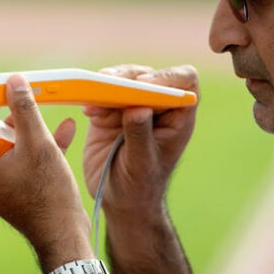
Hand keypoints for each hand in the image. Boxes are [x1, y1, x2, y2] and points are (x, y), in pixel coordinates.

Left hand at [0, 74, 92, 268]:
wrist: (64, 235)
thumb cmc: (48, 194)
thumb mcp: (38, 145)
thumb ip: (24, 110)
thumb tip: (13, 80)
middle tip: (8, 96)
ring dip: (13, 125)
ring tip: (35, 111)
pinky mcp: (7, 189)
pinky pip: (10, 159)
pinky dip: (29, 143)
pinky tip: (63, 129)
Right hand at [82, 64, 198, 220]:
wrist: (117, 199)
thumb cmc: (139, 188)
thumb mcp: (141, 166)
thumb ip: (140, 137)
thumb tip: (138, 108)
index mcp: (178, 117)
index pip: (185, 81)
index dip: (167, 77)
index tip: (144, 85)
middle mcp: (158, 106)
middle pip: (148, 74)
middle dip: (128, 77)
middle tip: (108, 84)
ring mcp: (133, 105)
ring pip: (123, 78)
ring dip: (107, 85)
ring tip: (94, 106)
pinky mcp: (110, 110)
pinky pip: (101, 91)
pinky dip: (93, 96)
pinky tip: (88, 112)